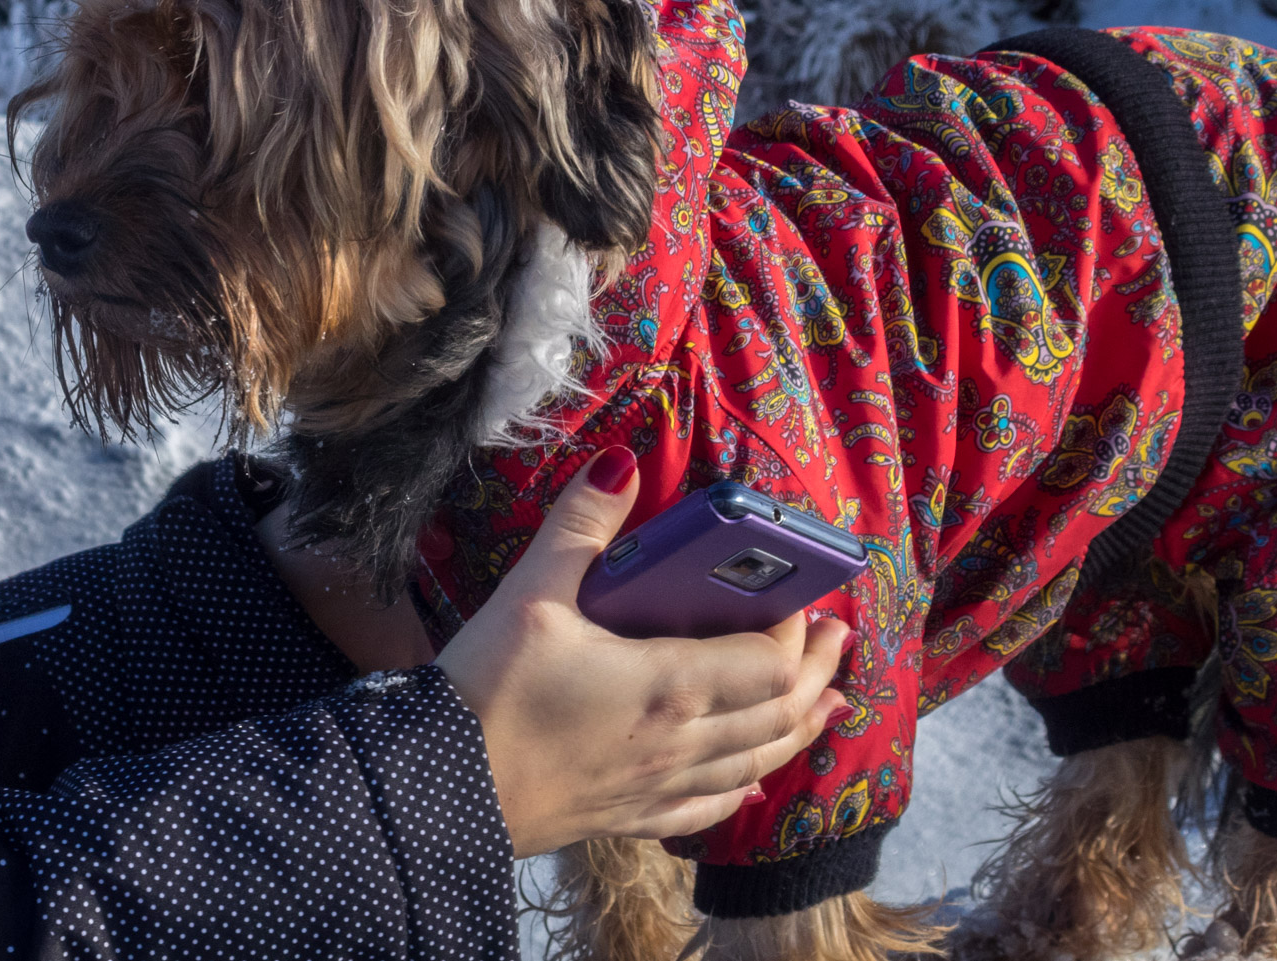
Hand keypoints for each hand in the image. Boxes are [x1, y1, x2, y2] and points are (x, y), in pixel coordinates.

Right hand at [435, 447, 851, 857]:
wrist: (439, 791)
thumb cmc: (486, 692)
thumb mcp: (530, 593)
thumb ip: (582, 524)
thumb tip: (620, 460)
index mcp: (670, 684)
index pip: (769, 661)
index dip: (793, 631)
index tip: (796, 599)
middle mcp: (680, 743)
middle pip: (779, 713)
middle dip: (816, 673)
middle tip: (837, 639)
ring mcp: (658, 787)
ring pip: (755, 763)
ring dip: (798, 729)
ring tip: (828, 704)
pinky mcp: (627, 816)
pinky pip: (708, 808)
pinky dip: (743, 788)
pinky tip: (750, 784)